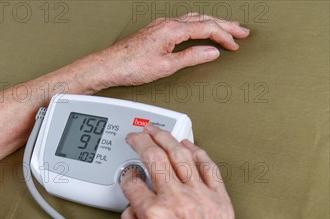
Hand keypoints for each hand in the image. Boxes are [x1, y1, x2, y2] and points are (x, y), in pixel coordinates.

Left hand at [95, 13, 249, 86]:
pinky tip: (200, 31)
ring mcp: (160, 26)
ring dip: (212, 24)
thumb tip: (211, 52)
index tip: (236, 44)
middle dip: (225, 25)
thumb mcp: (166, 67)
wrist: (109, 66)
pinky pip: (183, 23)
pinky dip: (198, 26)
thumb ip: (191, 57)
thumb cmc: (131, 67)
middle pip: (203, 20)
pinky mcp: (155, 31)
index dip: (224, 36)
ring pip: (193, 19)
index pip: (207, 28)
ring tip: (227, 30)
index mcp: (172, 30)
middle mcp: (167, 23)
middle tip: (242, 32)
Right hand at [120, 124, 263, 218]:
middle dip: (140, 141)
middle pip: (154, 157)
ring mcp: (200, 197)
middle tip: (135, 135)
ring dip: (165, 137)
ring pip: (180, 155)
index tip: (127, 176)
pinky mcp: (220, 199)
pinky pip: (208, 166)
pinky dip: (196, 151)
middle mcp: (176, 201)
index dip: (125, 176)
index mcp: (153, 215)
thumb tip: (131, 206)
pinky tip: (186, 144)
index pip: (132, 182)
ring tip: (156, 130)